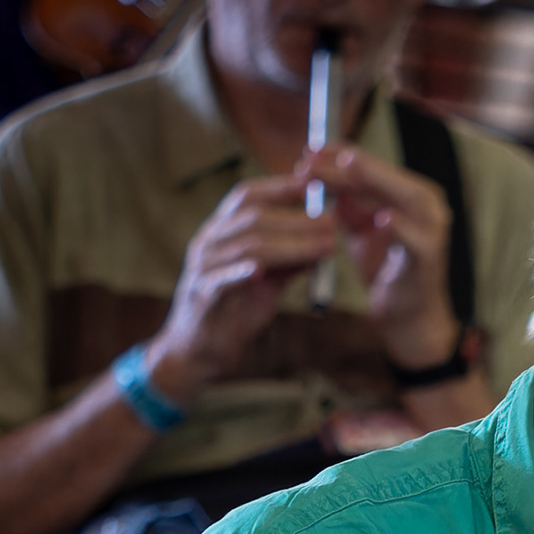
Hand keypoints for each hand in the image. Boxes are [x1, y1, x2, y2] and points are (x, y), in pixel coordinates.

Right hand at [145, 175, 337, 402]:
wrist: (200, 350)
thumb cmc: (235, 311)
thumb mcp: (269, 281)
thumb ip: (291, 260)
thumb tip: (324, 242)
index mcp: (221, 231)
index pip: (247, 196)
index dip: (280, 186)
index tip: (314, 183)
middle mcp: (209, 242)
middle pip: (254, 219)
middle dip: (297, 219)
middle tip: (333, 224)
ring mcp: (203, 268)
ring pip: (247, 247)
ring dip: (290, 245)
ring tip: (323, 247)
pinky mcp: (202, 296)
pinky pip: (221, 279)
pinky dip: (241, 272)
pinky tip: (261, 269)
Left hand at [303, 146, 460, 369]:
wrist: (407, 314)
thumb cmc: (385, 269)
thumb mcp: (360, 228)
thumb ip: (346, 202)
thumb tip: (317, 175)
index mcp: (409, 194)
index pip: (374, 165)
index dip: (340, 154)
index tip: (307, 150)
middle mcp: (427, 206)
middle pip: (387, 175)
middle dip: (350, 164)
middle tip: (314, 158)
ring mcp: (432, 231)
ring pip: (407, 197)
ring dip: (374, 181)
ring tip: (347, 168)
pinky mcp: (430, 257)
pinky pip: (417, 239)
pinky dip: (401, 227)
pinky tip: (384, 217)